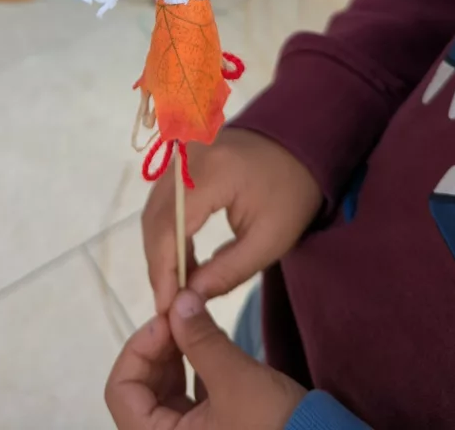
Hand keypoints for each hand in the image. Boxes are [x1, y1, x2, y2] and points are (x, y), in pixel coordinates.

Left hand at [105, 290, 306, 429]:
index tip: (168, 318)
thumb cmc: (275, 427)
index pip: (120, 391)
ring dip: (174, 354)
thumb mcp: (235, 379)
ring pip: (162, 391)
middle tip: (183, 314)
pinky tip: (209, 344)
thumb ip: (201, 338)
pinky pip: (186, 398)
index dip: (139, 348)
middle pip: (138, 389)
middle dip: (158, 346)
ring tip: (196, 324)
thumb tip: (179, 299)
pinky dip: (192, 368)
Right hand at [143, 129, 321, 312]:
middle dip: (159, 264)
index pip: (169, 227)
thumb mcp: (268, 241)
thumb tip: (187, 300)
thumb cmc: (291, 193)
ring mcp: (181, 154)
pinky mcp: (181, 158)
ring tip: (178, 285)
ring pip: (154, 210)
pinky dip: (167, 231)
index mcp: (211, 173)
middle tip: (171, 303)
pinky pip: (164, 200)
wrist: (300, 145)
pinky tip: (182, 258)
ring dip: (161, 250)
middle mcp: (186, 157)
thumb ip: (226, 272)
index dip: (162, 271)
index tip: (165, 310)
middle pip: (155, 218)